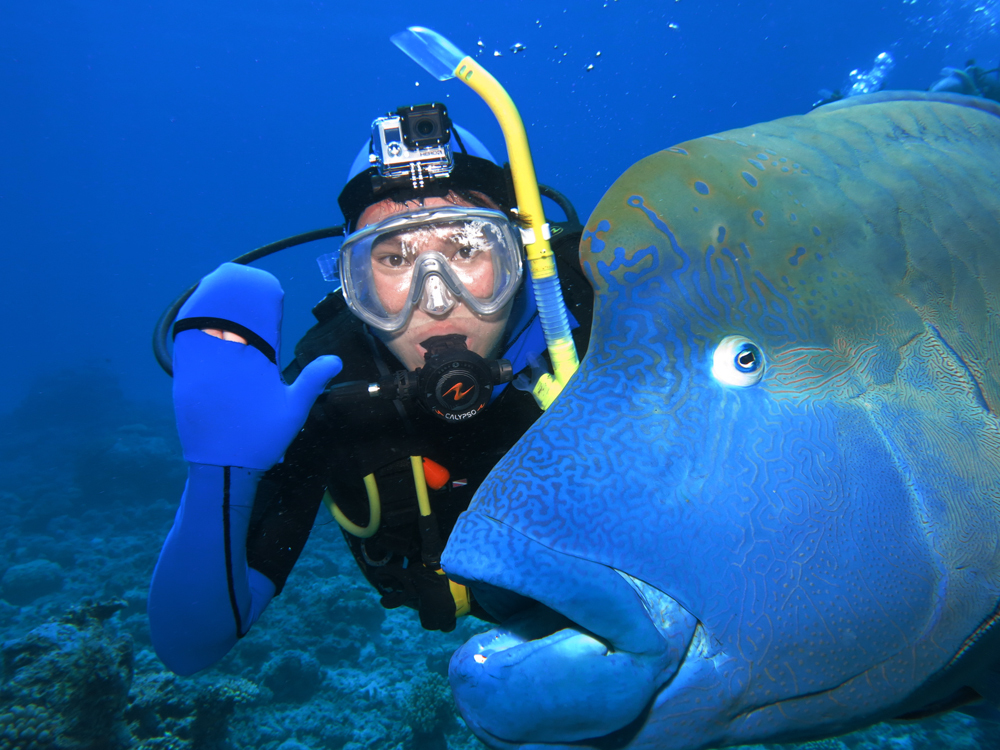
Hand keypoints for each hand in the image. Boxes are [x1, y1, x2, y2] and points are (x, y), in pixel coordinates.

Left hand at [172, 262, 341, 469]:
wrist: (221, 466)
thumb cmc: (260, 439)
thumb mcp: (293, 410)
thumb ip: (311, 381)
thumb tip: (334, 361)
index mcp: (250, 363)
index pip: (253, 318)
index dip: (258, 297)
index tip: (264, 285)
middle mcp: (220, 360)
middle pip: (222, 314)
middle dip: (228, 291)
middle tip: (234, 275)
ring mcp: (198, 368)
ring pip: (198, 323)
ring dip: (205, 302)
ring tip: (213, 286)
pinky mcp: (182, 379)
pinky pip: (183, 342)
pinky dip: (190, 324)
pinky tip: (194, 315)